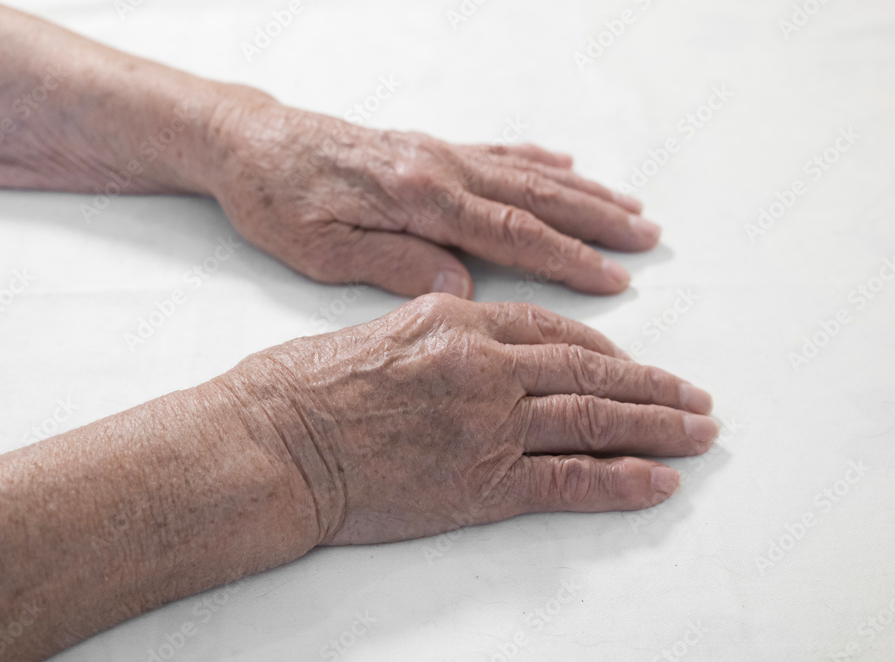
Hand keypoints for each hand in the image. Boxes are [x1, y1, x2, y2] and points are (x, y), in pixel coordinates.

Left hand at [203, 96, 659, 297]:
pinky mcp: (424, 148)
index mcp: (417, 199)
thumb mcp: (320, 251)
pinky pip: (495, 152)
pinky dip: (537, 162)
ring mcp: (435, 153)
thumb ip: (394, 265)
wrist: (247, 142)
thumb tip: (460, 285)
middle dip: (596, 221)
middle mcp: (437, 168)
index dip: (568, 259)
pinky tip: (565, 168)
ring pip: (525, 174)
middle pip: (535, 198)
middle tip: (647, 240)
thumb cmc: (277, 203)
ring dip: (581, 193)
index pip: (511, 234)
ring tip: (628, 209)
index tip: (613, 279)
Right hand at [219, 294, 715, 544]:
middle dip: (651, 386)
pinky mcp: (483, 483)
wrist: (274, 441)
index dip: (601, 347)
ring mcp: (488, 423)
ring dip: (656, 427)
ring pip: (593, 419)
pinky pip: (570, 479)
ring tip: (697, 433)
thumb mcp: (378, 326)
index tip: (628, 362)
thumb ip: (435, 320)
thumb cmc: (306, 386)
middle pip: (589, 372)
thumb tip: (467, 312)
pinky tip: (659, 481)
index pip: (551, 329)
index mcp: (457, 320)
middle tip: (694, 397)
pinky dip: (621, 480)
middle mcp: (484, 364)